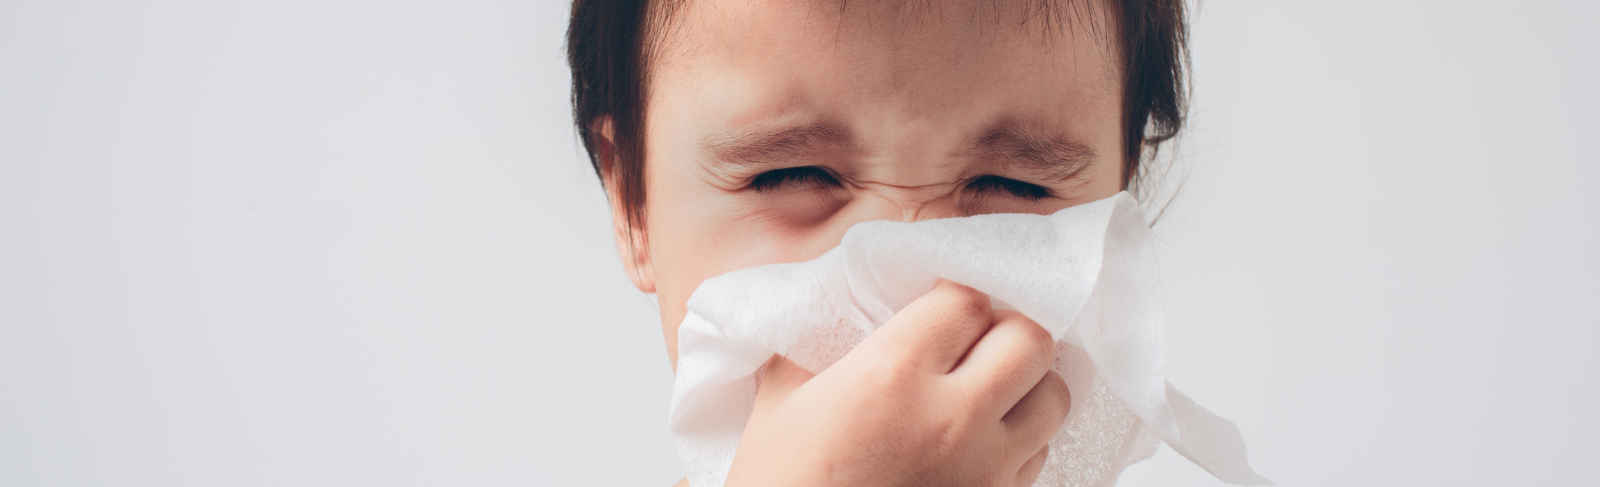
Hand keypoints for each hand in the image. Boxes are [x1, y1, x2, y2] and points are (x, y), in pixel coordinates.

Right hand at [725, 280, 1070, 486]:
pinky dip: (1022, 437)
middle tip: (978, 337)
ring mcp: (985, 470)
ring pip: (1053, 398)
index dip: (956, 295)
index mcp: (892, 376)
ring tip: (993, 386)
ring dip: (1028, 383)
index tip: (942, 303)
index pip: (967, 300)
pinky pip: (1039, 456)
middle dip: (1007, 329)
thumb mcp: (778, 404)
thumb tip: (834, 309)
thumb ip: (812, 345)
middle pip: (1030, 341)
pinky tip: (983, 439)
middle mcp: (953, 418)